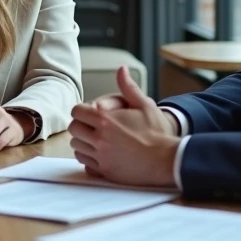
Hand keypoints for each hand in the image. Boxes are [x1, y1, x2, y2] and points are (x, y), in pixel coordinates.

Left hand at [69, 67, 179, 186]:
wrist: (167, 160)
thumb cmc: (157, 132)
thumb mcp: (145, 104)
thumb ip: (128, 87)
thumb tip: (122, 69)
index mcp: (106, 121)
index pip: (76, 112)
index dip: (82, 111)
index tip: (90, 113)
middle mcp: (100, 139)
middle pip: (74, 129)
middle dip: (80, 125)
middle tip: (91, 125)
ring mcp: (102, 157)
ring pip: (77, 147)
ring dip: (83, 142)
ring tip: (96, 139)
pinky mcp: (105, 171)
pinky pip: (85, 163)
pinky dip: (89, 157)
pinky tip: (100, 153)